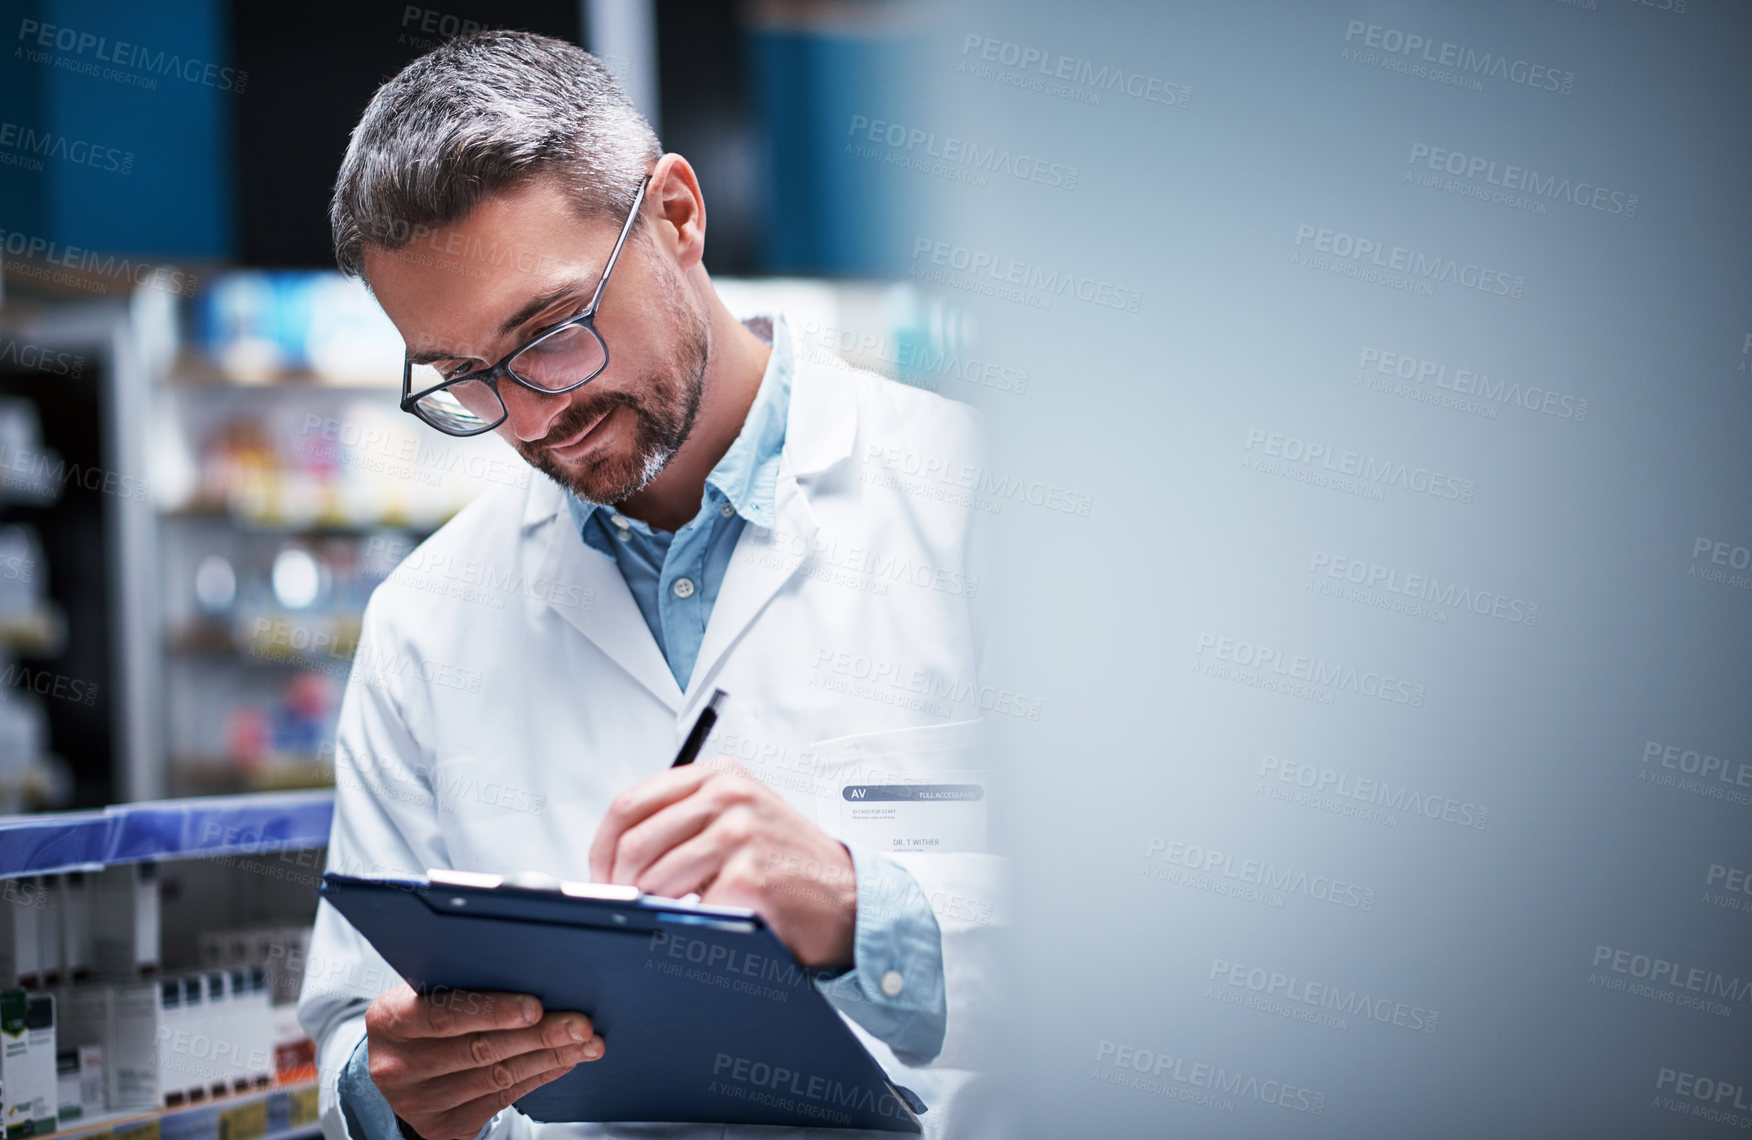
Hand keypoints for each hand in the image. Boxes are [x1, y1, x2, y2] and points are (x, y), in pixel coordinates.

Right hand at [363, 984, 604, 1139]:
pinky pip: (502, 1098)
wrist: (396, 1067)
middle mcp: (399, 1066)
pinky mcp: (443, 1127)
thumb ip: (462, 982)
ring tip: (585, 1043)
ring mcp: (420, 1102)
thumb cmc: (422, 1016)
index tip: (535, 1006)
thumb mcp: (425, 993)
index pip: (445, 1015)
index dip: (493, 1011)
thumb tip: (532, 968)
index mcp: (391, 1020)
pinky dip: (538, 1076)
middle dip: (539, 1035)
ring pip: (498, 1076)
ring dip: (549, 1057)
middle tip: (580, 1024)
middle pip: (480, 1049)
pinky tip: (563, 1061)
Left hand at [588, 757, 857, 968]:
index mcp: (720, 775)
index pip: (630, 803)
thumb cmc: (789, 862)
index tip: (600, 872)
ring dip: (654, 905)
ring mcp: (740, 832)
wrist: (846, 898)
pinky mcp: (748, 875)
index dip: (603, 845)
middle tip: (624, 901)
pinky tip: (712, 918)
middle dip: (619, 881)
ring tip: (677, 910)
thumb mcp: (738, 817)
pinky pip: (689, 907)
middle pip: (635, 841)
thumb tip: (615, 854)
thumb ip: (685, 819)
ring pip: (655, 877)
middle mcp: (729, 795)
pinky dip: (690, 922)